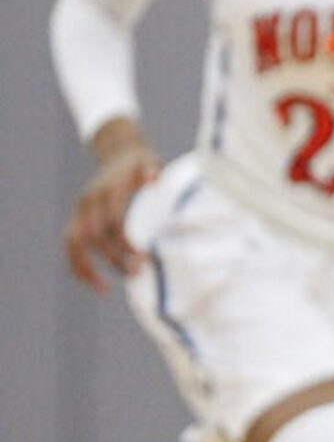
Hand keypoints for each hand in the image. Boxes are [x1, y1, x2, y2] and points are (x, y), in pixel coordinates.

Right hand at [63, 125, 160, 292]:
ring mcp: (79, 210)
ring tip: (104, 290)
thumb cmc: (140, 163)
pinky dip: (77, 265)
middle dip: (113, 258)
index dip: (125, 243)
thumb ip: (150, 171)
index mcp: (106, 190)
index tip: (144, 259)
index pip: (112, 222)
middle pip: (95, 237)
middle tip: (136, 274)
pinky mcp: (77, 218)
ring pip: (74, 244)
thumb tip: (154, 177)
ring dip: (87, 268)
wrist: (118, 151)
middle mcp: (88, 201)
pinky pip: (70, 246)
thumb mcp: (148, 162)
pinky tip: (94, 283)